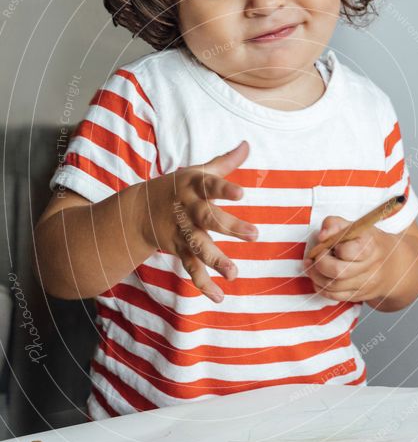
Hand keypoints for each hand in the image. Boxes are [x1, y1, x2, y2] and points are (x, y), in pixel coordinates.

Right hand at [139, 141, 257, 301]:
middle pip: (209, 219)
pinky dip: (204, 284)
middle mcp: (188, 210)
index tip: (242, 194)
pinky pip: (191, 268)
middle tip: (255, 235)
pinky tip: (220, 296)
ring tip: (234, 273)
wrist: (139, 210)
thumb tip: (247, 144)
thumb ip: (224, 163)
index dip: (225, 190)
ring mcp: (182, 232)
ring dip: (217, 261)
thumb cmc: (178, 187)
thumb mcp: (197, 172)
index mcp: (194, 187)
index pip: (211, 186)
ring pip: (199, 247)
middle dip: (230, 227)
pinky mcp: (178, 250)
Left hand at [302, 215, 399, 302]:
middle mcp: (371, 267)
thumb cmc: (369, 242)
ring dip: (316, 276)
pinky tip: (319, 278)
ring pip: (333, 286)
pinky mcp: (360, 296)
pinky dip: (321, 287)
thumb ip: (335, 224)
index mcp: (370, 246)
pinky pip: (335, 296)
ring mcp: (366, 284)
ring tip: (312, 266)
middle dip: (320, 264)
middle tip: (316, 256)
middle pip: (338, 272)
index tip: (328, 243)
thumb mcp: (355, 227)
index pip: (347, 251)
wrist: (393, 265)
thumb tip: (322, 236)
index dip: (332, 247)